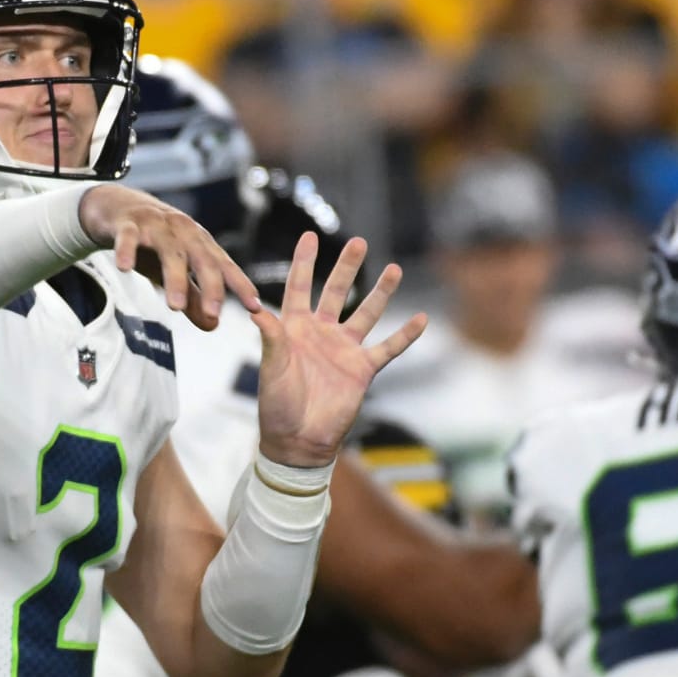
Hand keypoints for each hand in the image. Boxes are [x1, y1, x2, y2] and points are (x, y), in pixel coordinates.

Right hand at [79, 185, 259, 328]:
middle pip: (202, 258)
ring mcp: (156, 225)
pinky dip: (127, 250)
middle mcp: (183, 231)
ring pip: (170, 250)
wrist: (118, 206)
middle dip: (210, 286)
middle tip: (213, 313)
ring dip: (175, 277)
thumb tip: (213, 325)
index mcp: (199, 242)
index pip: (224, 265)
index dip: (241, 284)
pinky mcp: (128, 223)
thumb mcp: (174, 271)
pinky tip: (124, 267)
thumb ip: (193, 297)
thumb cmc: (152, 242)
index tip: (255, 307)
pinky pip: (128, 236)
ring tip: (175, 306)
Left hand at [251, 232, 425, 466]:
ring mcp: (344, 349)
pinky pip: (388, 348)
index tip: (310, 236)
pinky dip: (405, 335)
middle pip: (336, 291)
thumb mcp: (270, 367)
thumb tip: (256, 310)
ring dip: (380, 292)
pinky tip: (421, 318)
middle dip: (347, 267)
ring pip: (366, 313)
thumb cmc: (276, 404)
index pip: (299, 287)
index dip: (304, 262)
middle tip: (358, 242)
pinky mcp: (362, 369)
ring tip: (394, 268)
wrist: (298, 441)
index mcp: (294, 328)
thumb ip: (270, 338)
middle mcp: (321, 333)